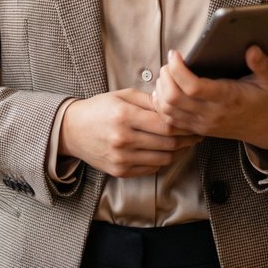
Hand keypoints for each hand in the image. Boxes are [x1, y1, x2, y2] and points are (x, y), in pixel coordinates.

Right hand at [58, 88, 200, 177]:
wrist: (71, 130)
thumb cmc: (98, 109)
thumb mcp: (121, 96)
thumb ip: (148, 100)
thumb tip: (173, 104)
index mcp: (124, 116)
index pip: (165, 124)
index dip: (184, 125)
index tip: (193, 122)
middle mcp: (123, 139)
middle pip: (168, 143)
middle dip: (186, 139)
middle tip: (196, 134)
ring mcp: (121, 158)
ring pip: (163, 158)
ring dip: (178, 152)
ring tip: (185, 143)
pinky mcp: (120, 171)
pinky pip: (151, 168)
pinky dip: (162, 160)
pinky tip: (166, 151)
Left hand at [153, 47, 267, 154]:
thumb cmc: (267, 100)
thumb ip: (262, 65)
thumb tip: (252, 50)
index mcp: (228, 98)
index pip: (193, 87)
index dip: (178, 69)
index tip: (175, 54)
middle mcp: (212, 114)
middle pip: (173, 99)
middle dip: (165, 76)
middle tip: (169, 62)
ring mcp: (203, 124)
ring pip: (167, 110)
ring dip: (161, 90)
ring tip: (167, 73)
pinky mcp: (197, 129)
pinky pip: (170, 121)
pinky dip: (161, 105)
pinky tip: (166, 90)